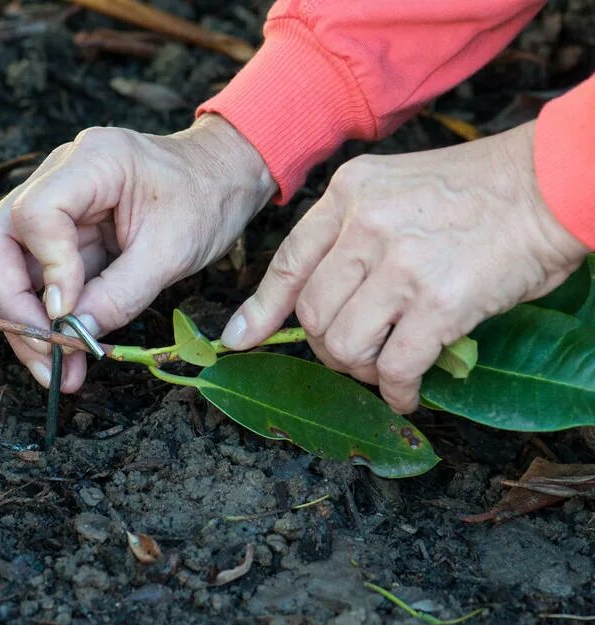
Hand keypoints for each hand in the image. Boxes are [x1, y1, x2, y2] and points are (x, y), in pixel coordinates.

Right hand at [0, 115, 274, 390]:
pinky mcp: (69, 230)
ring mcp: (61, 203)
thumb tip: (75, 336)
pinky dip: (52, 315)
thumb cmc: (207, 199)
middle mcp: (62, 175)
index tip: (68, 313)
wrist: (224, 177)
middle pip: (1, 240)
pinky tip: (68, 349)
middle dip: (16, 305)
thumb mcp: (173, 251)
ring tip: (58, 369)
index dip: (47, 269)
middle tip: (46, 355)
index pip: (35, 214)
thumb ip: (121, 294)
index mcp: (93, 162)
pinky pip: (43, 274)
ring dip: (29, 319)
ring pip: (14, 263)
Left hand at [221, 121, 588, 413]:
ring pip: (346, 345)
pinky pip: (396, 367)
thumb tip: (322, 298)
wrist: (550, 184)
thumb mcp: (395, 188)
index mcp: (349, 193)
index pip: (289, 262)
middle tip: (353, 356)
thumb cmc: (476, 191)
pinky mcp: (439, 302)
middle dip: (326, 347)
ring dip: (361, 371)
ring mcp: (401, 263)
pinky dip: (398, 391)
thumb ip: (351, 234)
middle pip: (314, 313)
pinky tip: (409, 393)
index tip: (240, 340)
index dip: (260, 309)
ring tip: (384, 370)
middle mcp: (366, 225)